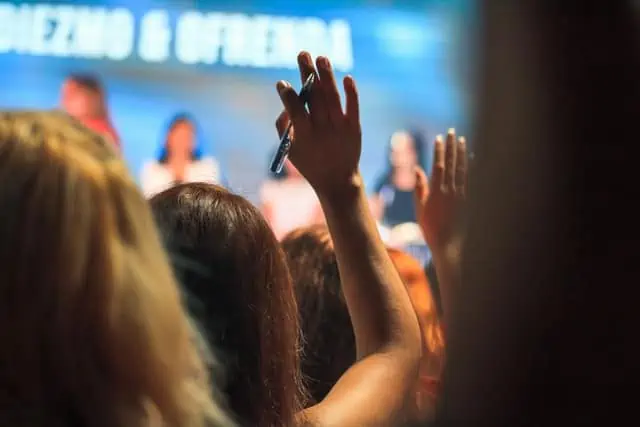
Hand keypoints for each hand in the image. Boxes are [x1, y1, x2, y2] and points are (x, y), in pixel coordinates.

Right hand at [275, 51, 361, 198]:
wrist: (338, 180)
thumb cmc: (310, 162)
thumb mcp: (290, 150)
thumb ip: (283, 127)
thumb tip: (286, 103)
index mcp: (304, 135)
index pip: (296, 110)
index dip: (288, 95)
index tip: (282, 83)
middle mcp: (323, 129)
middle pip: (315, 97)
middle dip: (307, 74)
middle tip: (302, 53)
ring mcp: (340, 127)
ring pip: (333, 97)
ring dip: (327, 76)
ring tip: (321, 58)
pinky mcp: (354, 127)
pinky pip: (353, 107)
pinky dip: (351, 92)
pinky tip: (346, 78)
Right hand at [414, 129, 466, 250]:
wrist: (449, 245)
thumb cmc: (431, 228)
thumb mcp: (420, 208)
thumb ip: (420, 187)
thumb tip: (417, 169)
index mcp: (436, 191)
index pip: (438, 165)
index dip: (438, 150)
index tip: (438, 137)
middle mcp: (450, 190)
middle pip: (451, 163)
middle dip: (451, 146)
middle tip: (451, 132)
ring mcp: (461, 194)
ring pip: (463, 169)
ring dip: (462, 153)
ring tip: (462, 140)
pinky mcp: (470, 200)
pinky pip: (472, 179)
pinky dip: (472, 167)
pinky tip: (473, 158)